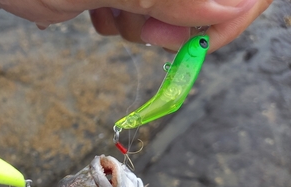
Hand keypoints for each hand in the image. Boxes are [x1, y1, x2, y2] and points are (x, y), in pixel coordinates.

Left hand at [0, 0, 271, 50]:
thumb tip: (227, 9)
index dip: (227, 15)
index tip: (193, 43)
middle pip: (209, 0)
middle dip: (178, 25)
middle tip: (143, 32)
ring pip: (176, 12)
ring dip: (147, 27)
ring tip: (109, 14)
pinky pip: (147, 15)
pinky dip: (125, 24)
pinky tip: (98, 12)